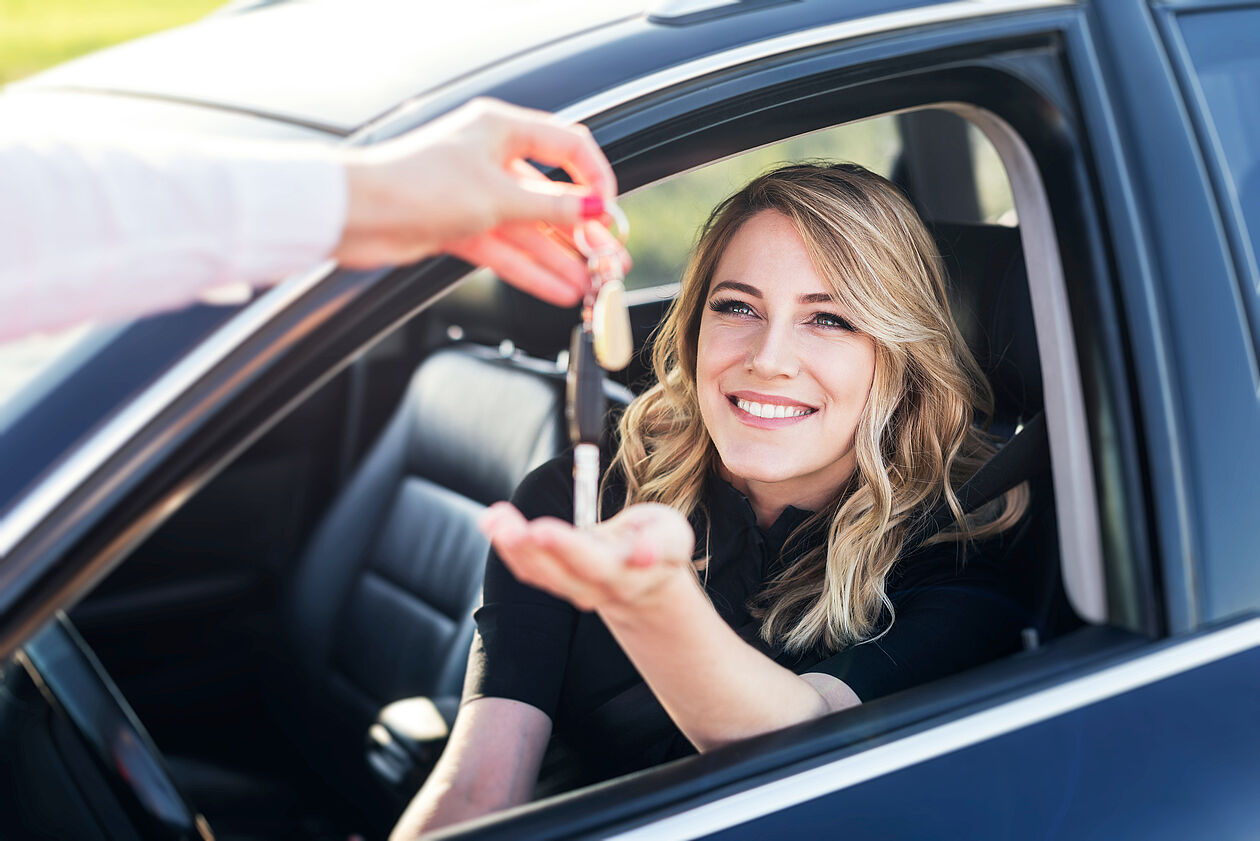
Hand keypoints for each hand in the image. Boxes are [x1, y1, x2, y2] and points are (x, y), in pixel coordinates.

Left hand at [334, 98, 629, 305]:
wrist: (356, 213)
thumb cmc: (418, 184)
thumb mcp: (499, 195)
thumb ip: (552, 207)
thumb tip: (595, 210)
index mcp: (501, 129)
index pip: (569, 147)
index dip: (595, 179)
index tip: (610, 212)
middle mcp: (491, 158)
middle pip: (551, 196)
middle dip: (582, 231)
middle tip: (609, 259)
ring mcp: (476, 195)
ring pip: (530, 229)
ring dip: (560, 258)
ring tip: (591, 285)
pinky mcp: (459, 227)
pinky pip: (507, 250)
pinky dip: (531, 270)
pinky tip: (558, 290)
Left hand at [480, 501, 696, 613]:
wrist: (643, 585)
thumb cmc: (658, 545)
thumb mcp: (672, 536)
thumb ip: (661, 542)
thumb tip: (644, 552)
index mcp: (630, 572)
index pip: (605, 565)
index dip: (576, 551)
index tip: (556, 534)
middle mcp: (600, 587)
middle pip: (568, 572)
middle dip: (544, 549)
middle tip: (524, 528)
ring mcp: (574, 589)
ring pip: (541, 573)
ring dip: (514, 546)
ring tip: (495, 517)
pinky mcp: (555, 582)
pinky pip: (527, 569)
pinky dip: (508, 545)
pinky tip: (493, 519)